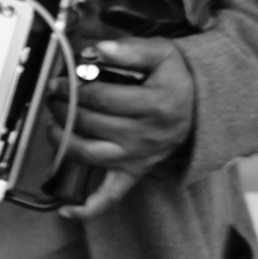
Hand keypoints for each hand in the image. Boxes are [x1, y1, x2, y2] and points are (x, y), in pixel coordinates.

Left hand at [52, 37, 195, 219]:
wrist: (205, 107)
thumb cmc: (179, 79)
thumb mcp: (161, 54)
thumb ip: (128, 50)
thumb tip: (96, 50)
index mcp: (153, 105)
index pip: (99, 99)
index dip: (71, 88)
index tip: (58, 82)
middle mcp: (146, 135)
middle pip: (89, 124)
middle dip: (62, 108)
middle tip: (52, 97)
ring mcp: (139, 156)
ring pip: (90, 154)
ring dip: (62, 141)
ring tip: (52, 125)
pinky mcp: (135, 170)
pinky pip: (112, 195)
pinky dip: (89, 206)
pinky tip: (66, 208)